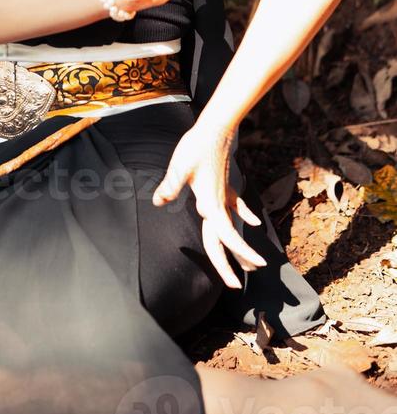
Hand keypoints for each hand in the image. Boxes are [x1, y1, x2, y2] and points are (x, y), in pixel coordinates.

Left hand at [152, 125, 267, 288]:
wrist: (216, 128)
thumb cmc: (196, 147)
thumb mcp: (179, 167)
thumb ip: (170, 187)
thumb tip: (158, 202)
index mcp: (210, 204)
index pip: (226, 237)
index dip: (238, 255)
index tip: (250, 270)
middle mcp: (220, 203)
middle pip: (226, 238)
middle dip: (231, 262)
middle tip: (235, 285)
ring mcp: (225, 194)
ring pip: (232, 226)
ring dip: (239, 246)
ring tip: (250, 266)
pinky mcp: (225, 184)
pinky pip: (236, 206)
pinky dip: (244, 215)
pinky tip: (253, 223)